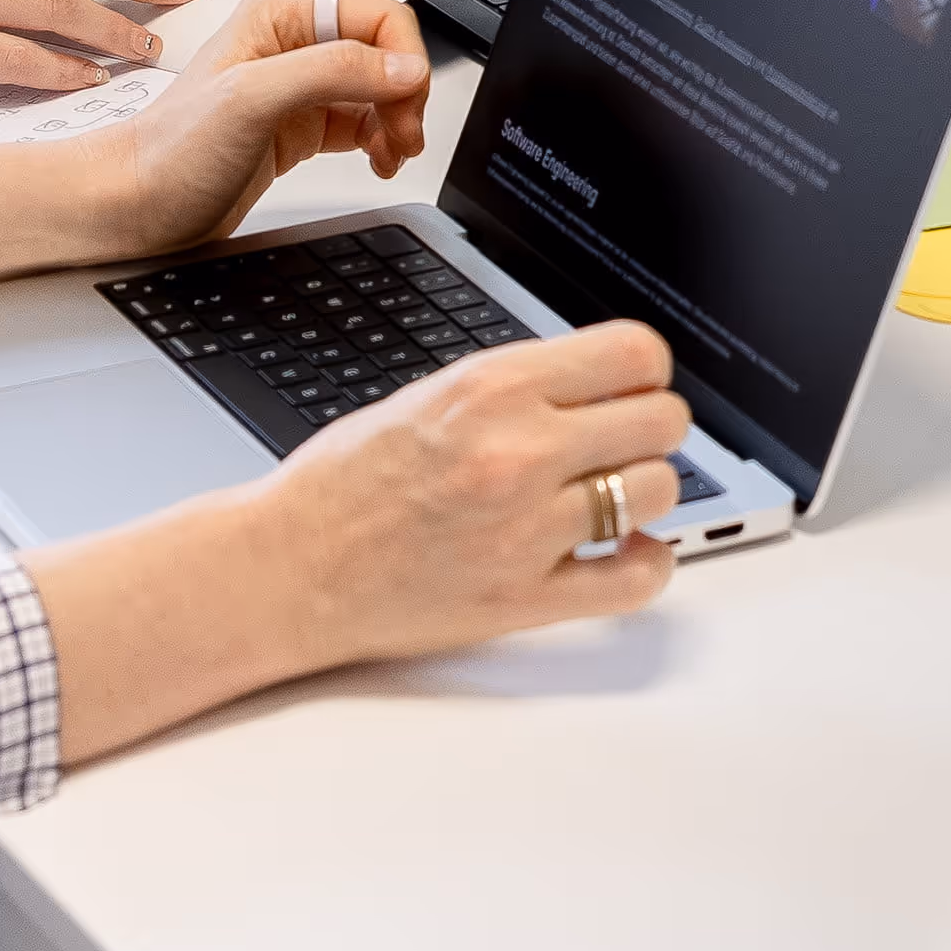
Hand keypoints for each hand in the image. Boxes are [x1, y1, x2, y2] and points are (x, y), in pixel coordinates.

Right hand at [29, 316, 688, 760]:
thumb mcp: (433, 395)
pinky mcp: (524, 598)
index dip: (645, 369)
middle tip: (622, 443)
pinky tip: (624, 552)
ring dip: (644, 493)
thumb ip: (519, 387)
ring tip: (613, 497)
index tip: (635, 386)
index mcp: (492, 388)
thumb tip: (601, 381)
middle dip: (650, 427)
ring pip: (657, 490)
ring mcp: (526, 530)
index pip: (635, 352)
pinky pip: (634, 580)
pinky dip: (646, 564)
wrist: (288, 566)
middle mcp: (518, 452)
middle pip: (662, 420)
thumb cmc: (345, 482)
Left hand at [85, 0, 436, 253]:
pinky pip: (365, 121)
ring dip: (397, 120)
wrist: (136, 207)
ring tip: (391, 152)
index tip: (405, 103)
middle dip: (403, 96)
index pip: (378, 15)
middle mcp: (293, 42)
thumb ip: (332, 71)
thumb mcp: (252, 100)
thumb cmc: (171, 151)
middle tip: (402, 136)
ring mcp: (298, 86)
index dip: (403, 59)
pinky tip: (377, 159)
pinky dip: (382, 140)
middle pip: (386, 53)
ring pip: (380, 89)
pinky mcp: (300, 125)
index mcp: (282, 13)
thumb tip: (402, 66)